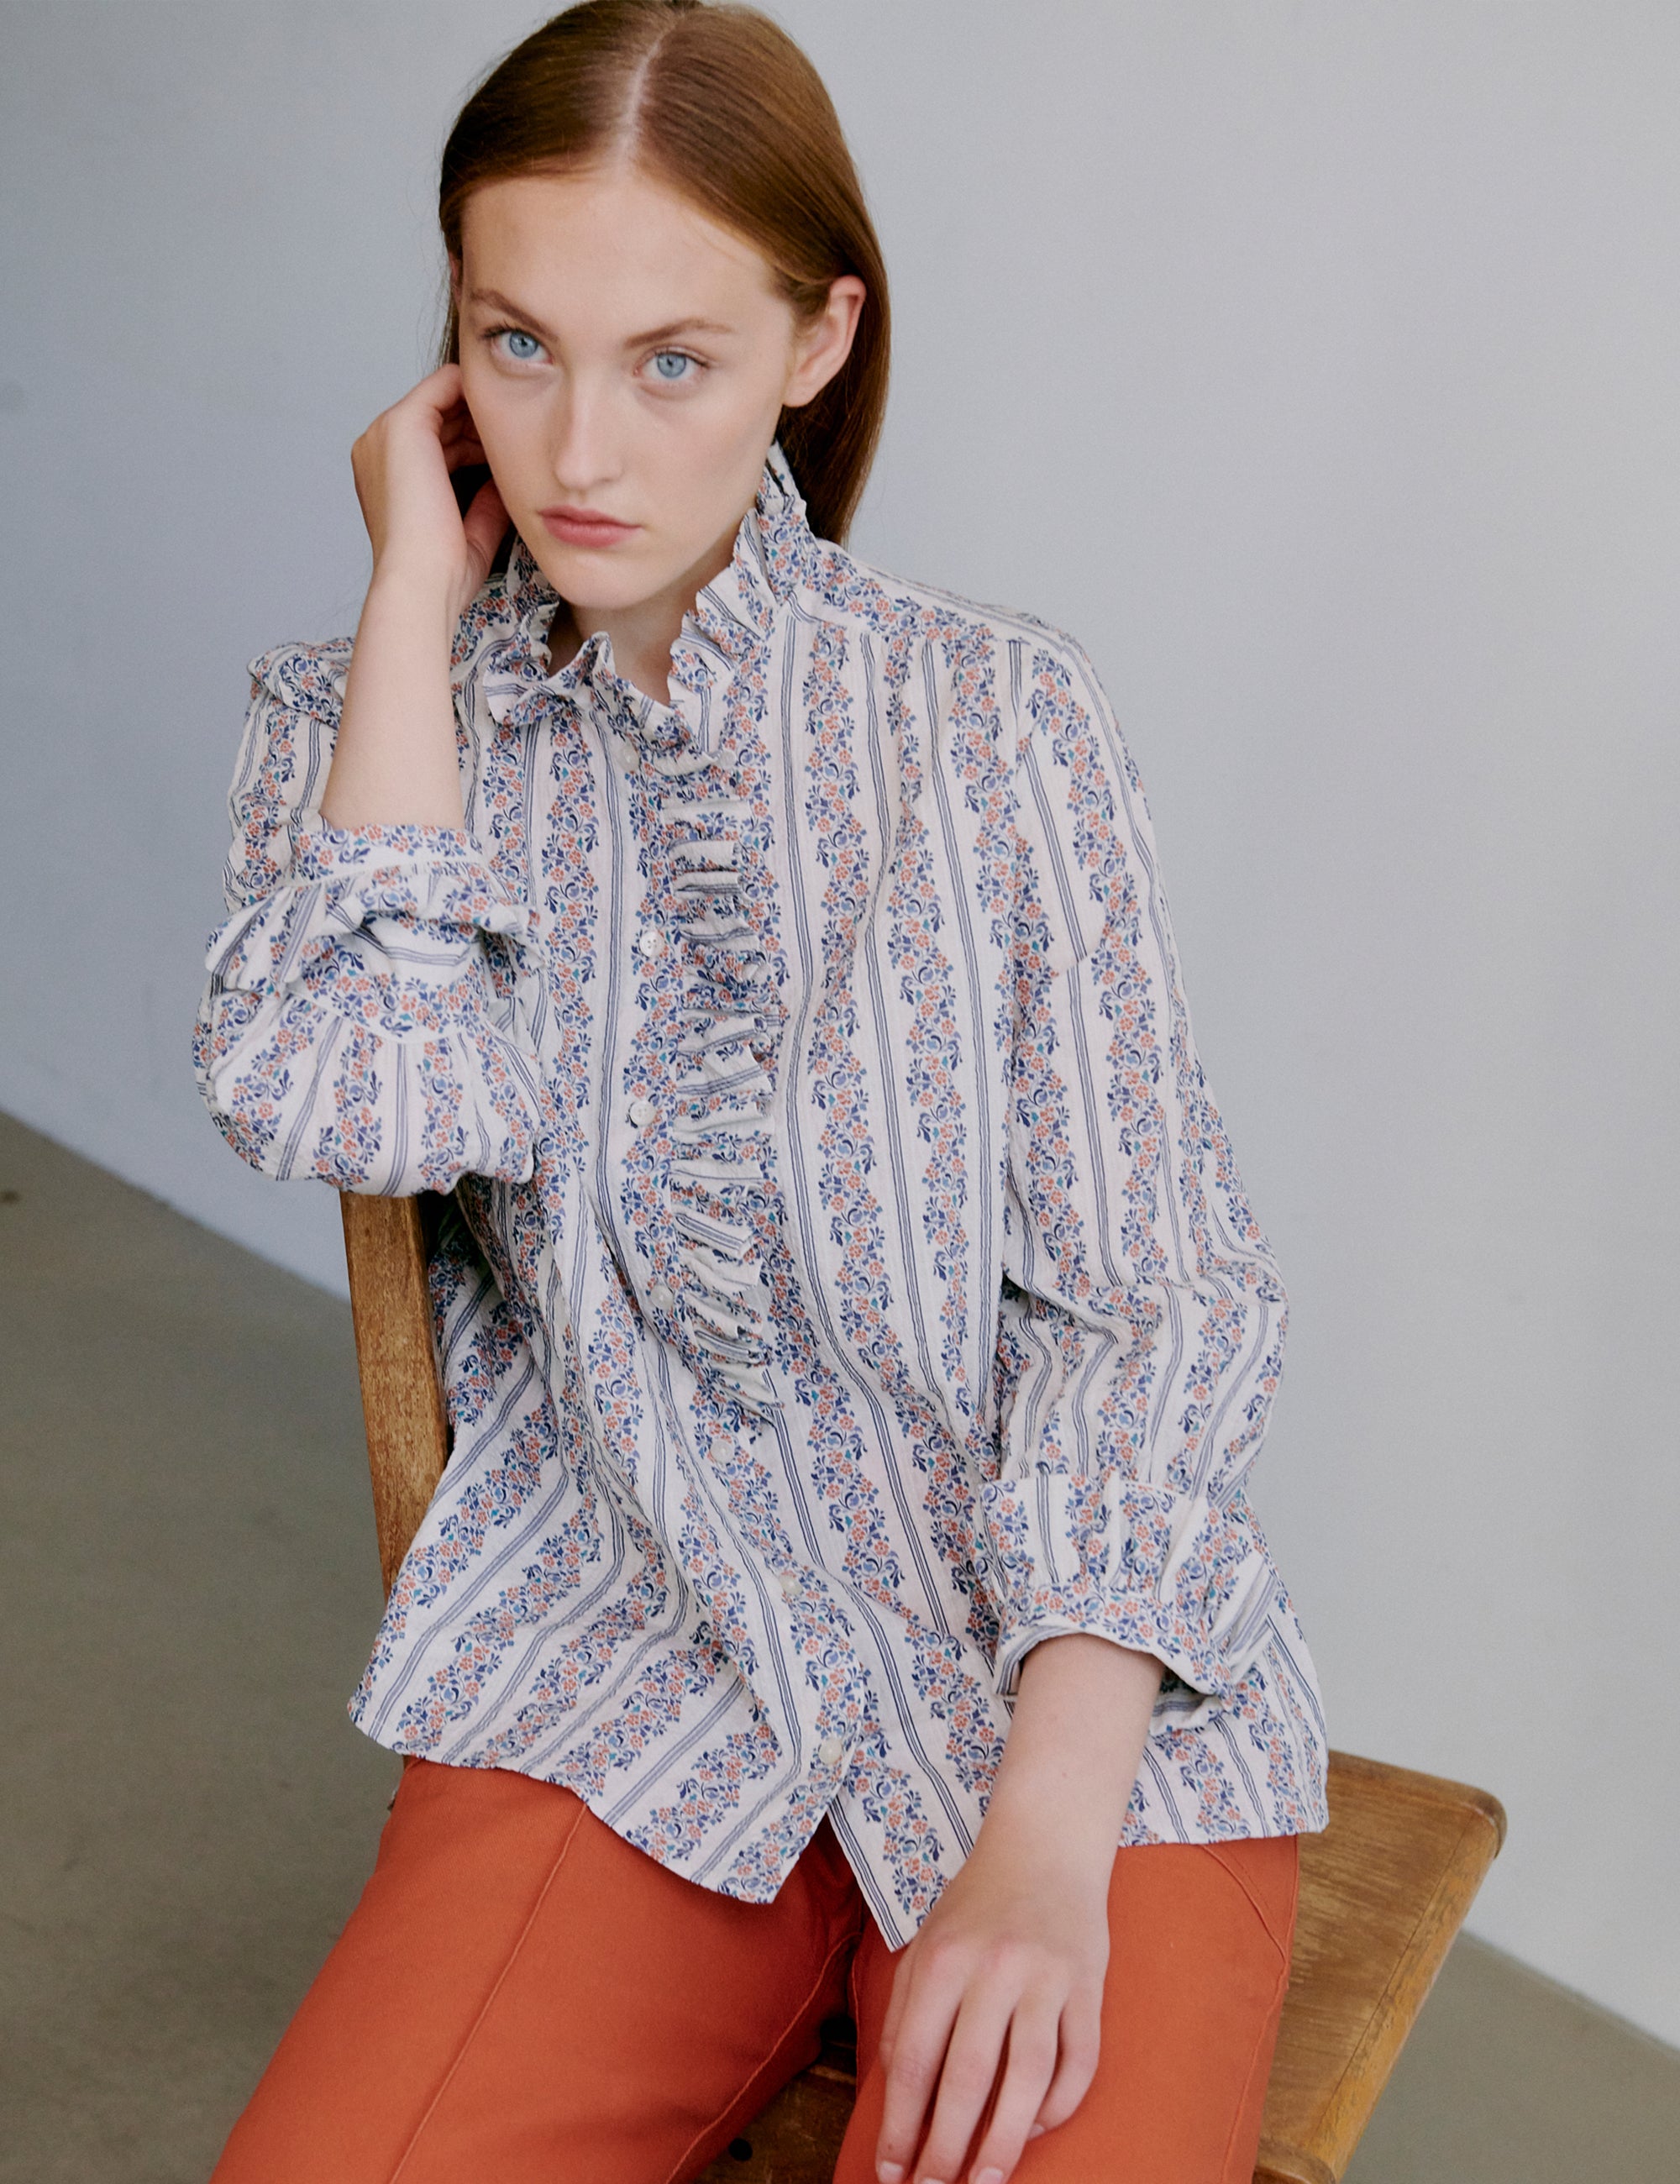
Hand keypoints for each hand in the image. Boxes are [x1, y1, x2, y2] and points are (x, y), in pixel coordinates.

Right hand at [348, 363, 508, 623]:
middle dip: (480, 423)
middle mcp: (380, 449)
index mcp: (388, 476)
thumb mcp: (470, 534)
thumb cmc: (440, 574)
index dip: (475, 442)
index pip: (435, 442)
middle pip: (439, 416)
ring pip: (444, 398)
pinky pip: (445, 384)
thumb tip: (504, 483)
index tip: (513, 451)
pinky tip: (508, 410)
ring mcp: (387, 434)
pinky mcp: (402, 424)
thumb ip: (484, 505)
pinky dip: (478, 392)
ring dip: (482, 409)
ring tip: (520, 425)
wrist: (421, 583)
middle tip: (523, 434)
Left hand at [872, 1814, 1110, 2183]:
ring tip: (985, 2182)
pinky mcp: (1089, 1986)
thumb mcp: (926, 1943)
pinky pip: (1078, 2064)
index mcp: (943, 1959)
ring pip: (1027, 2080)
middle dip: (947, 2149)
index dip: (901, 2126)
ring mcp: (1046, 1978)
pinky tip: (1034, 2130)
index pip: (914, 2060)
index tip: (891, 2172)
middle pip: (967, 2079)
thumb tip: (896, 2096)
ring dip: (1004, 2144)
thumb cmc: (978, 1902)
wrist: (1047, 1843)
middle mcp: (993, 1968)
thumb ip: (905, 2012)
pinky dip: (1058, 2107)